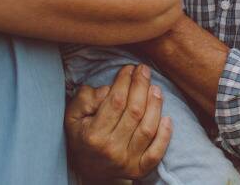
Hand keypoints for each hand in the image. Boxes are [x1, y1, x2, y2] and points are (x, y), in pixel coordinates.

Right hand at [65, 65, 171, 180]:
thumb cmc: (82, 136)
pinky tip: (167, 117)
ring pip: (147, 129)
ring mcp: (127, 161)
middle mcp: (111, 149)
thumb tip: (108, 90)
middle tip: (144, 70)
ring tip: (155, 88)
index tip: (129, 68)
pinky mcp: (139, 170)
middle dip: (141, 86)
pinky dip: (164, 135)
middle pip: (134, 112)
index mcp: (93, 135)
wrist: (88, 170)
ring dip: (155, 105)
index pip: (115, 102)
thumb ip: (85, 99)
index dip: (124, 82)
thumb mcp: (72, 116)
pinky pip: (156, 153)